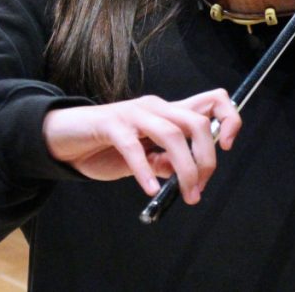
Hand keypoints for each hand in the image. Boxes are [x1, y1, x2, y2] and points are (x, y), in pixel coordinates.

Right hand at [42, 89, 240, 204]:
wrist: (64, 137)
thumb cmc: (107, 147)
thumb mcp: (144, 157)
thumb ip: (165, 162)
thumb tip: (184, 174)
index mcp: (169, 111)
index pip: (213, 101)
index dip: (230, 118)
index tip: (228, 146)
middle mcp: (156, 107)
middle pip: (197, 123)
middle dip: (206, 158)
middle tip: (200, 187)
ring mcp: (134, 113)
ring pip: (173, 134)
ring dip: (185, 168)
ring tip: (186, 194)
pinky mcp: (110, 125)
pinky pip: (133, 147)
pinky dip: (145, 170)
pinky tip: (149, 189)